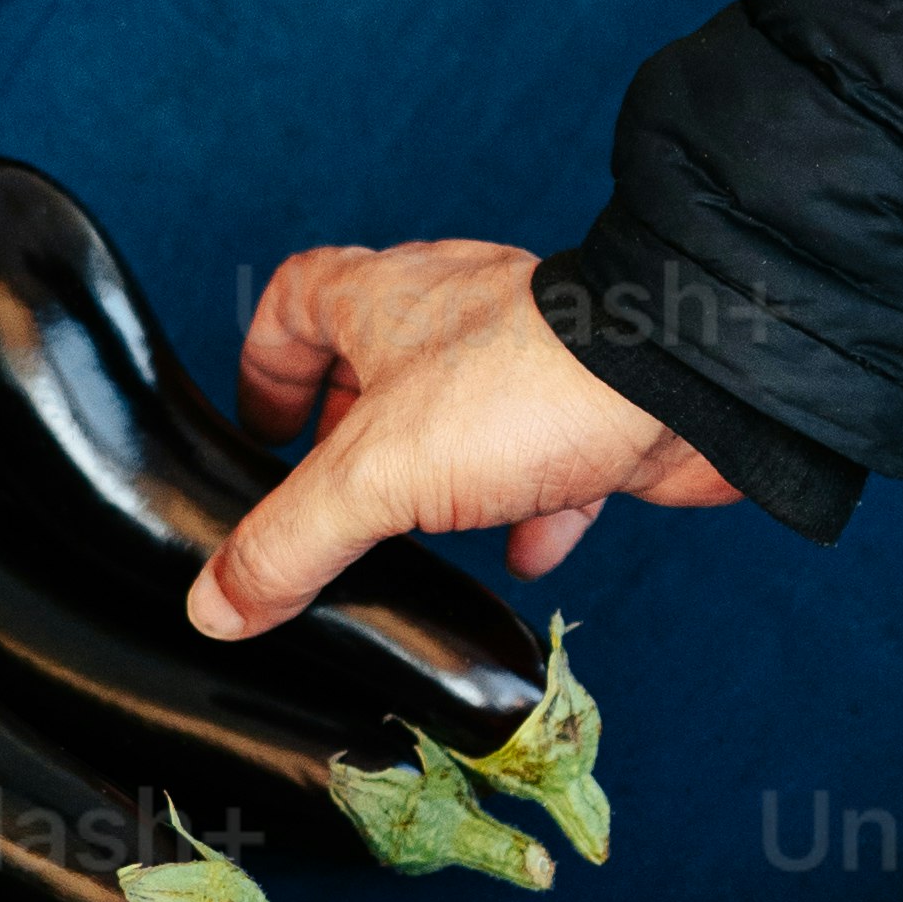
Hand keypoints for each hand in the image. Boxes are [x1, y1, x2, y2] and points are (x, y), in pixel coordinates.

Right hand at [185, 238, 740, 635]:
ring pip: (465, 406)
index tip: (260, 430)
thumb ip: (290, 541)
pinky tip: (526, 557)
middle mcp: (457, 313)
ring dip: (438, 468)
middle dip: (351, 427)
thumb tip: (217, 602)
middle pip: (380, 354)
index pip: (297, 299)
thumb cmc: (527, 388)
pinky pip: (552, 455)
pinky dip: (531, 506)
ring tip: (419, 532)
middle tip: (333, 492)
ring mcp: (533, 354)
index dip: (266, 360)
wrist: (685, 382)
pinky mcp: (598, 403)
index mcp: (385, 298)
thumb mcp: (373, 477)